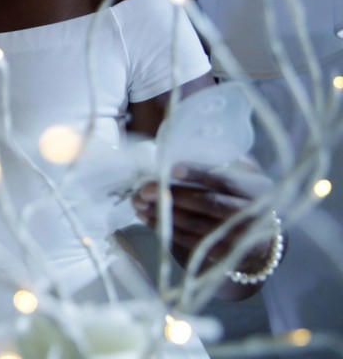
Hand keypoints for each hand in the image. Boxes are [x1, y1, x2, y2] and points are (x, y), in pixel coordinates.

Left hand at [132, 165, 274, 291]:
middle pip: (208, 203)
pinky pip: (192, 242)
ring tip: (139, 204)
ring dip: (164, 214)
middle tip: (144, 189)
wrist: (263, 234)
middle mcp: (250, 212)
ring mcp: (239, 236)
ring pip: (197, 224)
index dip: (198, 173)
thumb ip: (220, 160)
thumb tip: (175, 148)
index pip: (224, 178)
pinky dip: (168, 231)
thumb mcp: (241, 172)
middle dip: (173, 196)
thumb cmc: (241, 193)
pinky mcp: (225, 254)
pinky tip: (149, 220)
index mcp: (254, 186)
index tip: (171, 170)